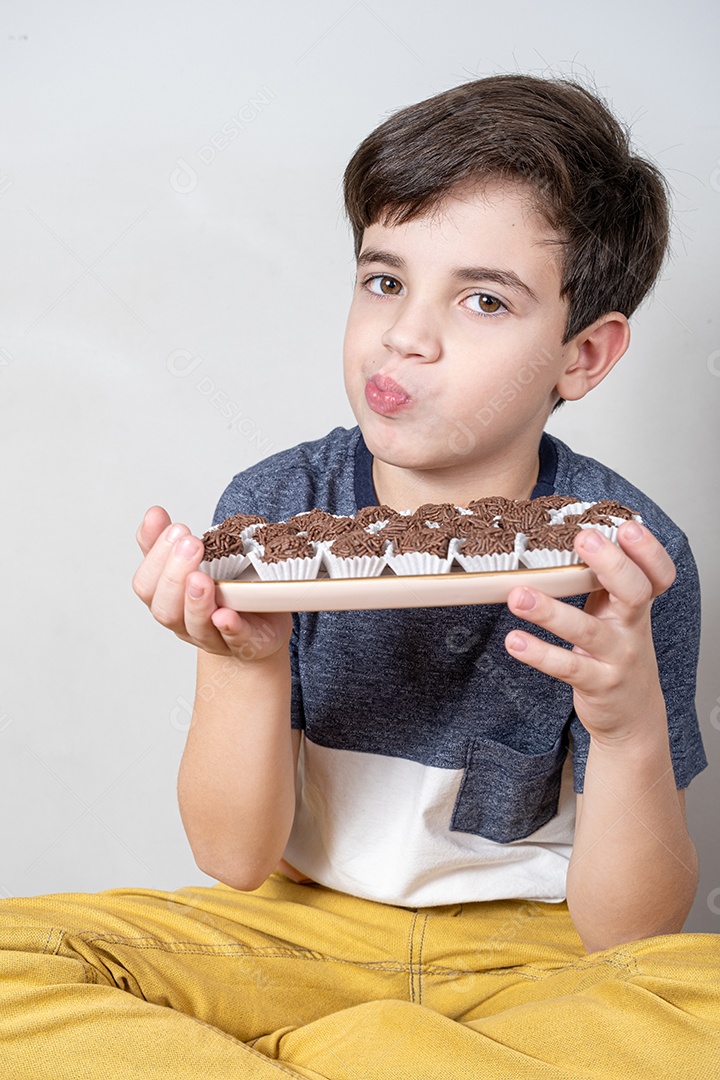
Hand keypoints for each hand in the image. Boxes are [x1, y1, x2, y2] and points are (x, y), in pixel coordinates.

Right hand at [132, 506, 292, 661]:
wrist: (263, 623)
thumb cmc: (224, 590)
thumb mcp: (195, 564)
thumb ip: (168, 543)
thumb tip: (153, 513)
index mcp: (169, 602)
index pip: (146, 586)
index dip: (156, 559)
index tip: (176, 530)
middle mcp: (186, 623)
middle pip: (165, 610)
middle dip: (174, 576)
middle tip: (191, 544)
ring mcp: (215, 637)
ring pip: (196, 627)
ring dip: (196, 602)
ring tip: (202, 578)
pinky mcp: (247, 643)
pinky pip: (236, 640)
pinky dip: (230, 627)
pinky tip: (226, 614)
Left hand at [504, 521, 675, 745]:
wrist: (633, 714)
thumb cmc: (616, 652)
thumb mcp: (618, 615)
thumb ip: (602, 581)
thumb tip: (562, 535)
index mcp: (637, 604)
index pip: (657, 574)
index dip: (648, 551)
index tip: (627, 526)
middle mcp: (632, 627)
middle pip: (634, 591)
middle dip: (611, 563)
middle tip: (582, 538)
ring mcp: (617, 657)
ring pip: (587, 631)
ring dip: (550, 612)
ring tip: (518, 596)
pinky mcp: (597, 684)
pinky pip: (567, 667)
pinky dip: (539, 653)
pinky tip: (514, 641)